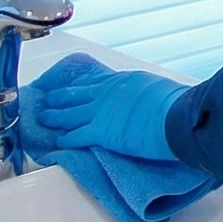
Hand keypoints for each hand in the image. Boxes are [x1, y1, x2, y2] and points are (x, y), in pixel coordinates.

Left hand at [33, 60, 183, 160]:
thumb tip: (150, 102)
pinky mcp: (100, 132)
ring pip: (70, 114)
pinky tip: (58, 142)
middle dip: (62, 97)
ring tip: (44, 118)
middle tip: (50, 99)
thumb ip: (146, 95)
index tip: (75, 86)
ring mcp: (101, 112)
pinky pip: (75, 136)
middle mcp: (108, 93)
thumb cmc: (177, 104)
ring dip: (55, 116)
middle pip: (78, 95)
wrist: (176, 117)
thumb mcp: (160, 89)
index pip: (97, 82)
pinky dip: (65, 140)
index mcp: (124, 80)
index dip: (83, 86)